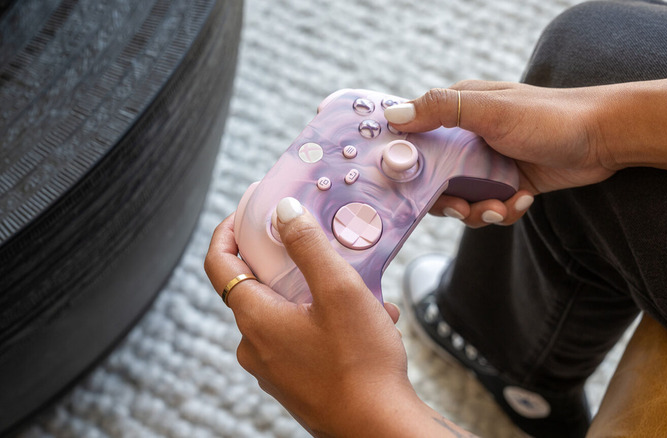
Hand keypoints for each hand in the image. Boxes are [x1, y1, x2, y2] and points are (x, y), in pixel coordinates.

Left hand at [204, 200, 413, 435]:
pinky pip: (301, 339)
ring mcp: (273, 369)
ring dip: (320, 295)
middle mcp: (255, 346)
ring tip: (367, 294)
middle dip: (292, 262)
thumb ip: (308, 245)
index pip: (219, 263)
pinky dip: (328, 323)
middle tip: (323, 246)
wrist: (378, 427)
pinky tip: (371, 324)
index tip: (251, 209)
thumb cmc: (360, 363)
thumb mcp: (339, 291)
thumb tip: (283, 211)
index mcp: (255, 319)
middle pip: (257, 286)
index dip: (230, 229)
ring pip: (287, 313)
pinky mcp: (294, 383)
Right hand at [386, 80, 616, 225]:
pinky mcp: (508, 183)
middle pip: (434, 179)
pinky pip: (490, 208)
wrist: (605, 138)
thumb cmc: (550, 116)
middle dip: (447, 201)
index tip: (406, 186)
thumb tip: (393, 116)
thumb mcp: (491, 110)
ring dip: (479, 212)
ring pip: (462, 200)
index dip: (405, 164)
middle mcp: (468, 137)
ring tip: (502, 207)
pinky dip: (503, 212)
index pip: (414, 138)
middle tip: (463, 207)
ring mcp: (488, 162)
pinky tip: (524, 202)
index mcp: (457, 111)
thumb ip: (442, 110)